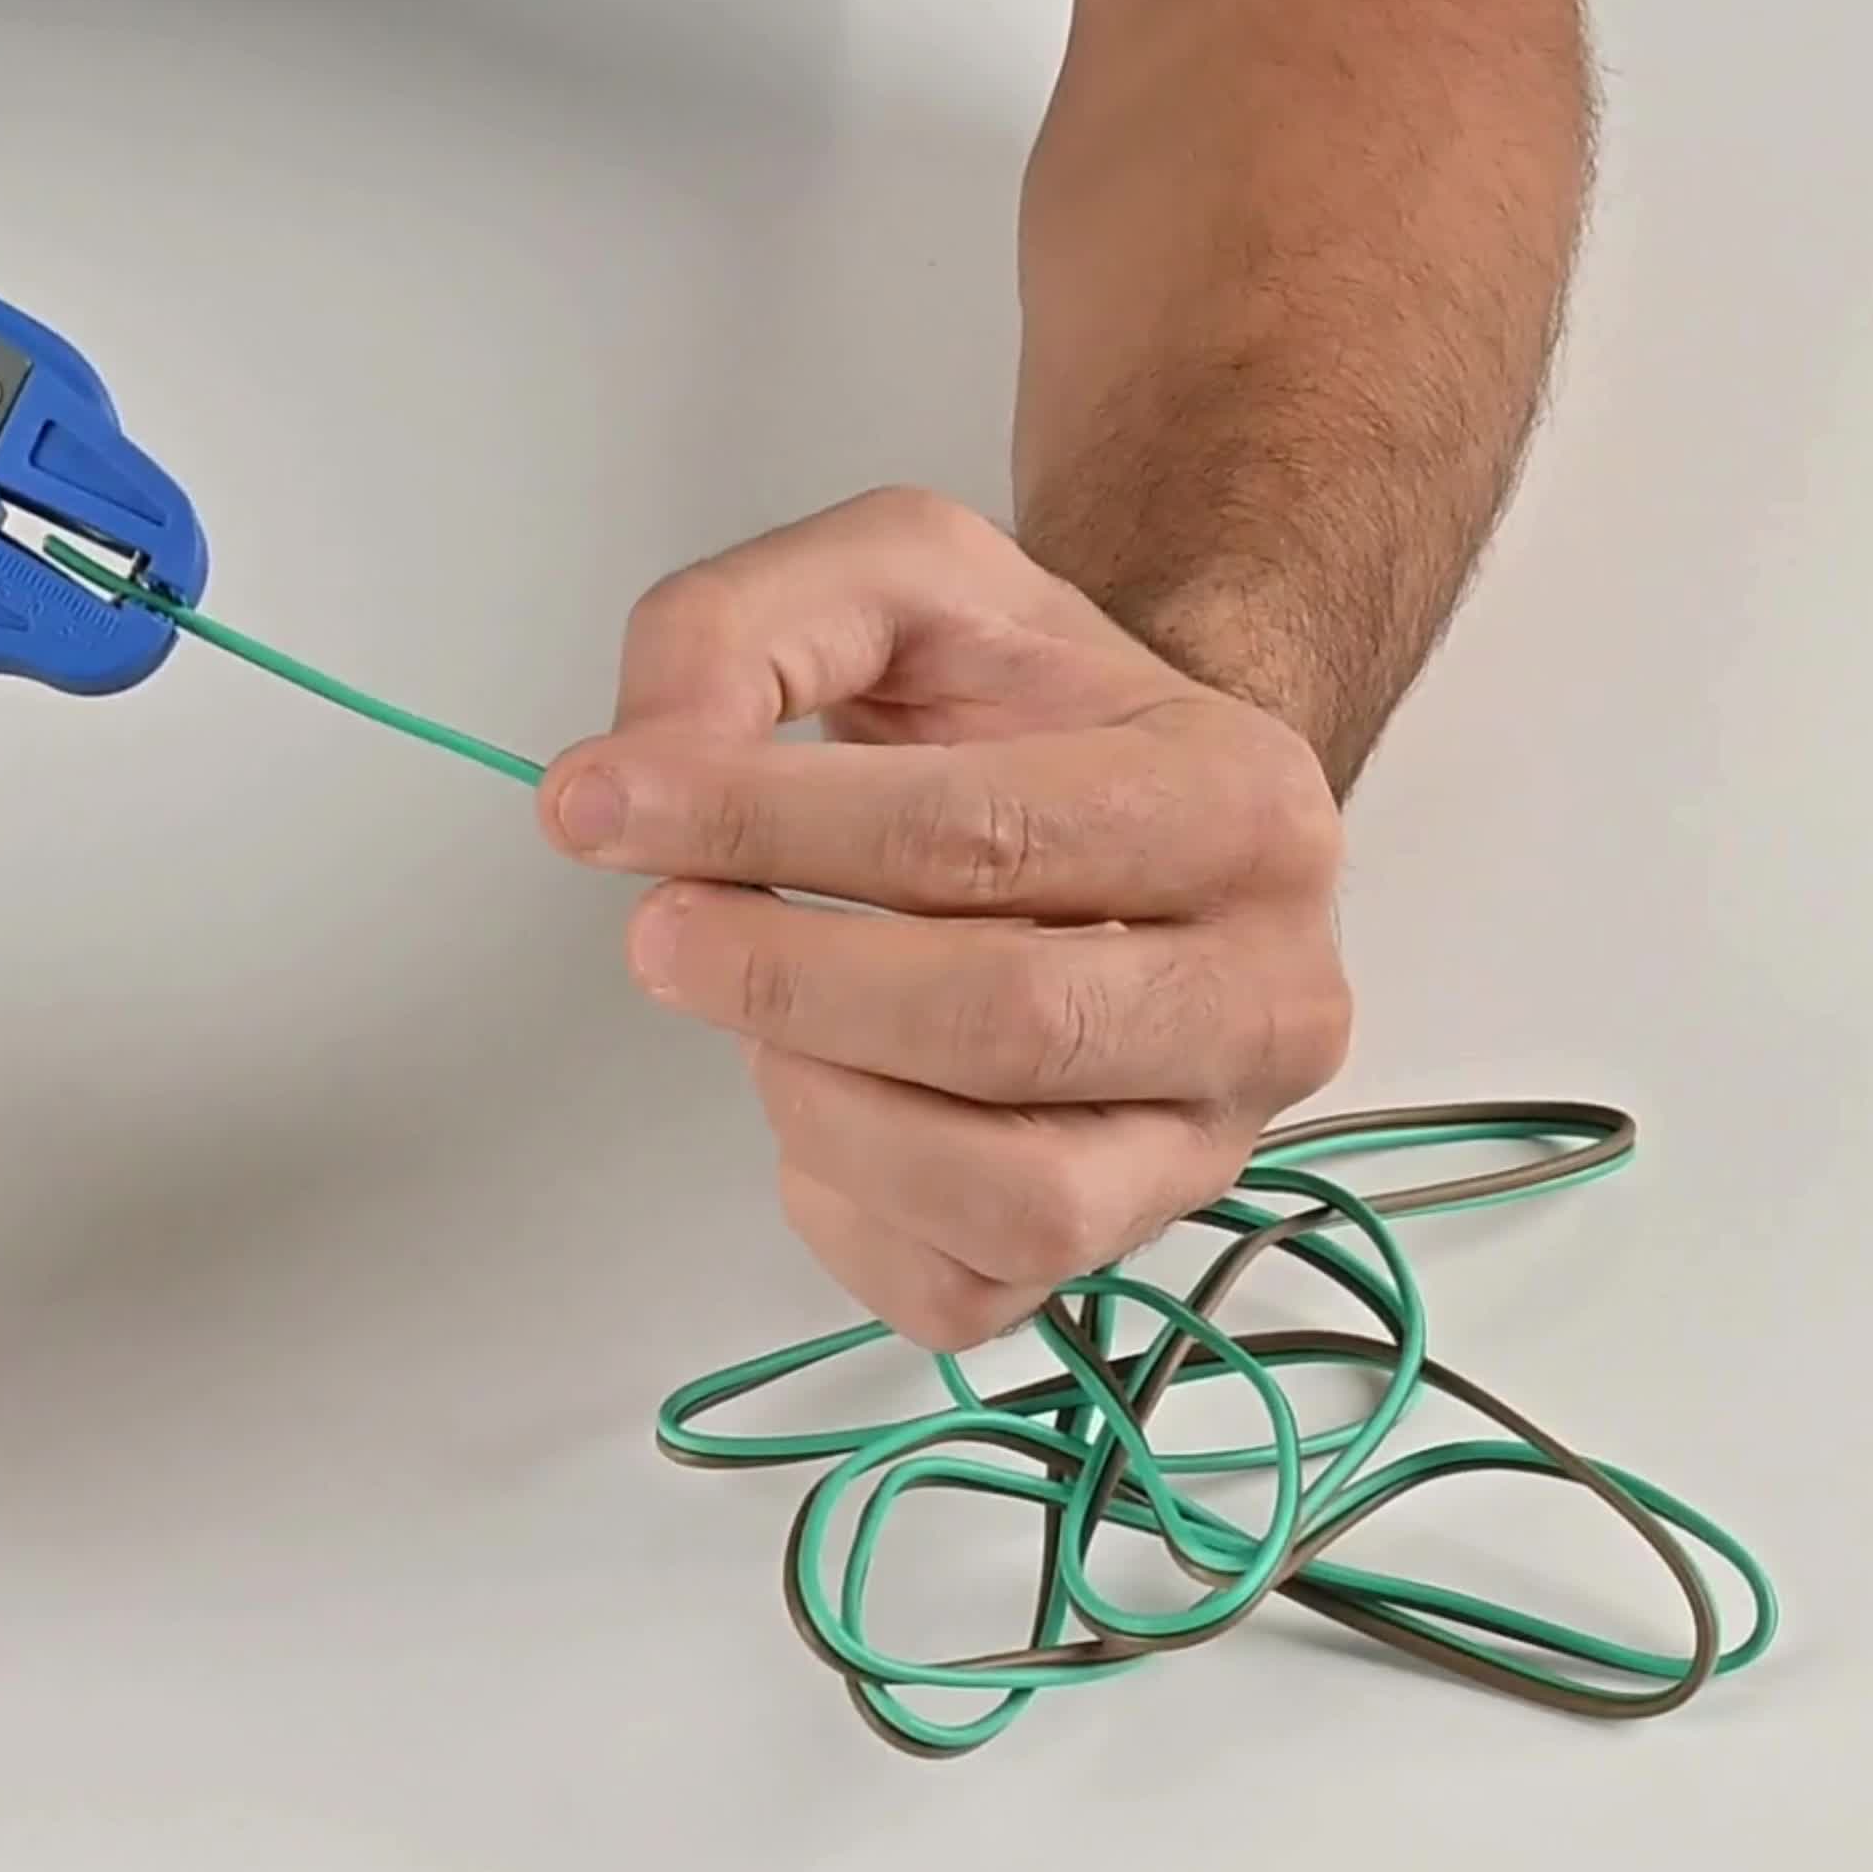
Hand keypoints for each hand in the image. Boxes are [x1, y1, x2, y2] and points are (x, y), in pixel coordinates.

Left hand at [537, 489, 1351, 1350]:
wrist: (1121, 803)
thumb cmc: (1020, 706)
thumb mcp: (894, 581)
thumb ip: (744, 634)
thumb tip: (623, 782)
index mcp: (1243, 804)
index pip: (984, 837)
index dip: (763, 826)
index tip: (604, 803)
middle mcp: (1268, 993)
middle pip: (1006, 1025)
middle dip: (787, 981)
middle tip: (655, 929)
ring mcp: (1203, 1145)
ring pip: (1006, 1196)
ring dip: (827, 1107)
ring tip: (766, 1016)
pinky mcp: (1117, 1248)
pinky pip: (956, 1290)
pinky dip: (845, 1210)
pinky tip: (826, 1102)